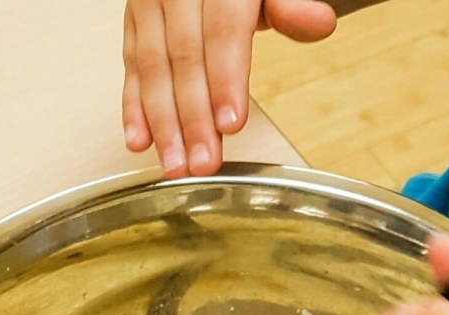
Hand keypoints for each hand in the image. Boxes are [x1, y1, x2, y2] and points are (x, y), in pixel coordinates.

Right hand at [122, 0, 337, 176]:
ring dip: (162, 123)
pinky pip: (131, 64)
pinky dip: (133, 106)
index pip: (222, 30)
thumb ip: (291, 6)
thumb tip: (317, 21)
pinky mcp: (134, 20)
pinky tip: (140, 140)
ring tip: (174, 164)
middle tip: (203, 162)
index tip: (230, 124)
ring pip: (152, 66)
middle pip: (184, 57)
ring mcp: (151, 1)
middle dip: (192, 117)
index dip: (225, 79)